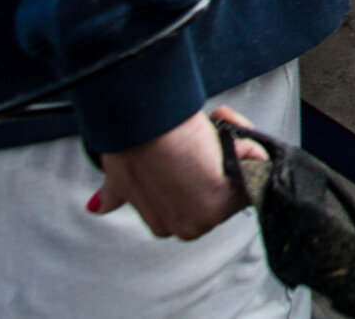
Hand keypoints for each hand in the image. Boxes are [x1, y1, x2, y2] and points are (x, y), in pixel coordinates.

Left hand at [88, 106, 265, 240]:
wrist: (142, 127)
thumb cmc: (131, 142)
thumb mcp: (118, 175)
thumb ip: (115, 194)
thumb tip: (97, 206)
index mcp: (166, 224)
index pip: (202, 196)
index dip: (205, 167)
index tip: (191, 146)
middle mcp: (187, 227)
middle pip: (227, 188)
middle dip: (225, 159)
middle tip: (206, 136)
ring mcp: (206, 218)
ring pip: (244, 176)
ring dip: (236, 147)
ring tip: (211, 132)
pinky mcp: (225, 201)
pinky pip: (257, 165)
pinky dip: (248, 143)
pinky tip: (223, 133)